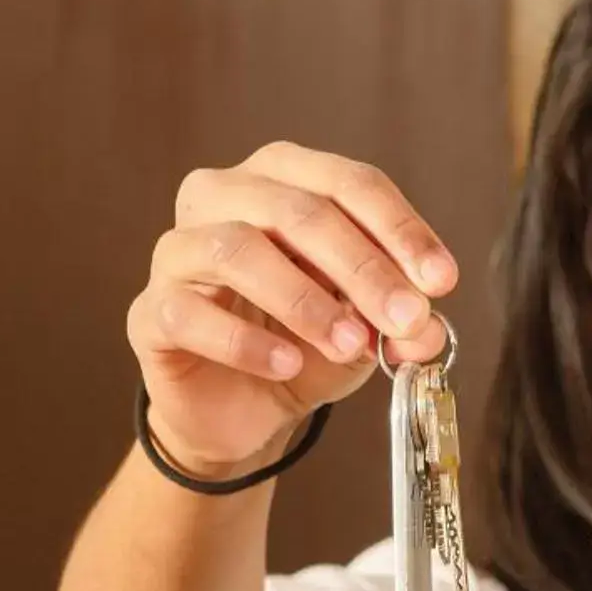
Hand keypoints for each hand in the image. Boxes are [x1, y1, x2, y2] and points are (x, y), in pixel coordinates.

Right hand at [129, 142, 456, 476]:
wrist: (242, 412)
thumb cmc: (304, 345)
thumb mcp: (368, 330)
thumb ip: (401, 321)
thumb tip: (427, 327)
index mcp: (281, 178)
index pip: (347, 182)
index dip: (400, 228)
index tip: (441, 281)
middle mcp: (222, 197)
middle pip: (296, 210)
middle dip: (362, 266)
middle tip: (405, 317)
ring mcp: (177, 251)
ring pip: (237, 249)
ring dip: (304, 300)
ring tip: (349, 345)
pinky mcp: (150, 312)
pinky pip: (189, 313)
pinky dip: (246, 341)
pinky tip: (286, 366)